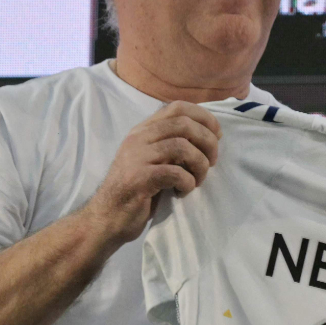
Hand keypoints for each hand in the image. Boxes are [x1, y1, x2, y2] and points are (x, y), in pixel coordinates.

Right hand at [87, 101, 221, 243]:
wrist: (108, 217)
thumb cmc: (138, 190)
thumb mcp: (154, 159)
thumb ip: (172, 143)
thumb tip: (211, 137)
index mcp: (144, 130)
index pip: (178, 107)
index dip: (204, 118)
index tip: (217, 136)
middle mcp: (139, 137)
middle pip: (184, 124)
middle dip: (208, 142)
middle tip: (211, 162)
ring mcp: (137, 156)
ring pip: (182, 146)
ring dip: (199, 165)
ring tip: (197, 180)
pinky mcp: (138, 178)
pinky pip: (175, 172)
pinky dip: (187, 182)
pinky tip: (183, 191)